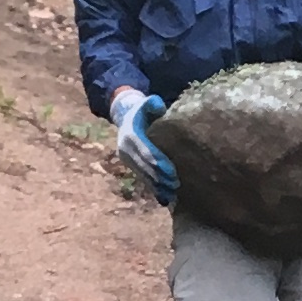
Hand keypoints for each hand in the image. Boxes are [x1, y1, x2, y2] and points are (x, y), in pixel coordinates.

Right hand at [111, 89, 178, 203]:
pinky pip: (142, 179)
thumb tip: (159, 107)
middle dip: (160, 177)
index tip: (173, 172)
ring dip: (157, 186)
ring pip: (143, 175)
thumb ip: (152, 104)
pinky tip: (164, 198)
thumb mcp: (146, 103)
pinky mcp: (129, 165)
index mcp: (130, 135)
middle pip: (145, 166)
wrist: (125, 117)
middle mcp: (125, 149)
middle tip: (176, 184)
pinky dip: (153, 188)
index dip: (160, 163)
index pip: (146, 152)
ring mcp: (126, 159)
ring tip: (172, 194)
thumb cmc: (142, 110)